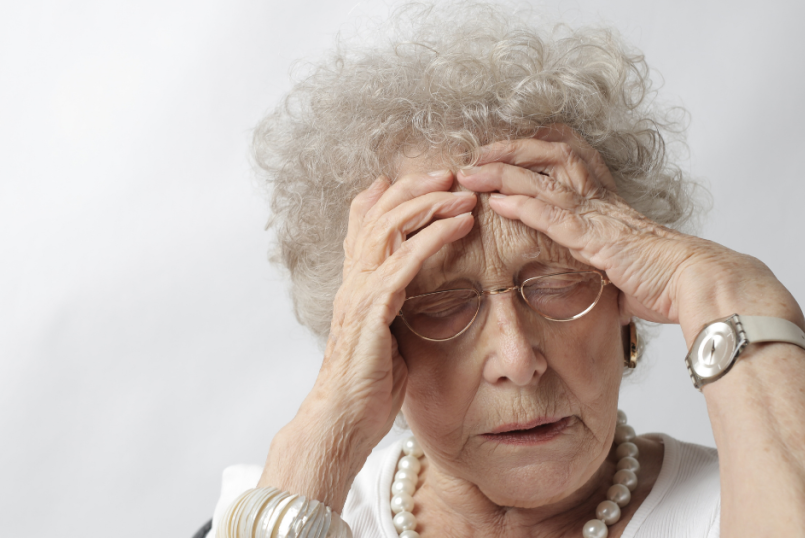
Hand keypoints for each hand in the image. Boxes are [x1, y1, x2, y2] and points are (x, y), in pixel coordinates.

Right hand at [310, 170, 474, 447]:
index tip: (427, 178)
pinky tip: (459, 224)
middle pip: (377, 212)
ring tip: (462, 191)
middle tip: (450, 173)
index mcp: (356, 283)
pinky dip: (433, 237)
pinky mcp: (371, 309)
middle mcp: (353, 280)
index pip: (365, 222)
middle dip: (415, 186)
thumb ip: (397, 308)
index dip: (390, 193)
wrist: (341, 421)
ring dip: (429, 203)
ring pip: (390, 227)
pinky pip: (404, 261)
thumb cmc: (367, 387)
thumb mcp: (387, 337)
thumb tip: (416, 294)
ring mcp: (359, 292)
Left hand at [456, 124, 803, 340]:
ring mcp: (598, 216)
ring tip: (471, 173)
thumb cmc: (668, 281)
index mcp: (607, 203)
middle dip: (511, 149)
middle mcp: (601, 199)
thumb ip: (609, 269)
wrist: (697, 283)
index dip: (536, 148)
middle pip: (552, 154)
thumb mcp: (628, 269)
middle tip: (478, 152)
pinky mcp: (597, 238)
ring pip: (544, 179)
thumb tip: (609, 288)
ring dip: (502, 173)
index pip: (569, 157)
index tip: (506, 149)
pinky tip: (496, 202)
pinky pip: (553, 214)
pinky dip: (522, 206)